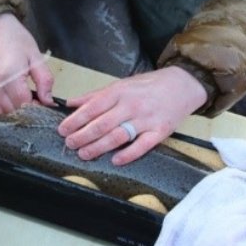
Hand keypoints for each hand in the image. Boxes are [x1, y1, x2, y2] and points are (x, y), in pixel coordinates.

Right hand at [0, 12, 53, 113]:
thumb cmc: (16, 40)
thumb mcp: (36, 57)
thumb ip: (45, 81)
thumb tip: (49, 102)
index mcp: (10, 74)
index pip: (23, 103)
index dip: (34, 108)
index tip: (40, 103)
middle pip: (10, 110)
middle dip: (23, 111)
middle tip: (31, 102)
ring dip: (9, 112)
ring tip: (18, 102)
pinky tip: (4, 106)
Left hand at [57, 66, 206, 165]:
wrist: (182, 85)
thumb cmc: (148, 85)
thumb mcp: (120, 84)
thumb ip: (95, 96)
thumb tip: (71, 103)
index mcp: (119, 92)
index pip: (92, 107)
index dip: (75, 120)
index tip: (62, 129)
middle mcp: (131, 105)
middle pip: (102, 124)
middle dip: (82, 135)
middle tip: (69, 144)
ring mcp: (146, 119)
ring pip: (118, 136)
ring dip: (99, 147)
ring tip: (84, 154)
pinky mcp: (160, 132)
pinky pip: (142, 146)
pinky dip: (128, 154)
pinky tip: (115, 160)